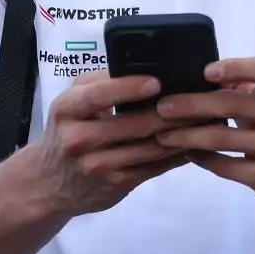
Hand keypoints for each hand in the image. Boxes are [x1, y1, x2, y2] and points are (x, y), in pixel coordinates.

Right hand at [26, 70, 191, 218]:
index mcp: (68, 109)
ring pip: (149, 149)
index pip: (99, 96)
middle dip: (171, 112)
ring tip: (205, 119)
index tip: (158, 81)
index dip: (130, 88)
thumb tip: (143, 68)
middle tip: (198, 99)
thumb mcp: (71, 100)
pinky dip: (175, 156)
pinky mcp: (115, 186)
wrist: (49, 182)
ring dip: (181, 134)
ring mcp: (97, 166)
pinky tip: (192, 143)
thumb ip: (100, 82)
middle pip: (133, 125)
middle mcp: (79, 139)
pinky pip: (152, 168)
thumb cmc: (67, 129)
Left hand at [151, 58, 254, 205]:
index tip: (206, 71)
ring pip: (222, 138)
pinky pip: (225, 166)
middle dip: (192, 105)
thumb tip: (191, 78)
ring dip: (186, 135)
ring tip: (162, 133)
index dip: (235, 68)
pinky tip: (185, 152)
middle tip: (163, 106)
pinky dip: (201, 158)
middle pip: (232, 104)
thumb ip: (241, 86)